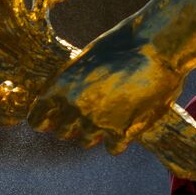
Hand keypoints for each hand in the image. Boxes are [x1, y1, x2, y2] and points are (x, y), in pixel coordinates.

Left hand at [27, 26, 182, 152]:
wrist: (158, 48)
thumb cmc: (126, 45)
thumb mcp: (89, 59)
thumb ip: (75, 83)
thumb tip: (70, 99)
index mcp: (60, 86)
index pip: (37, 120)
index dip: (48, 118)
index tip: (59, 115)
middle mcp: (74, 107)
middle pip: (63, 132)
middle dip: (75, 124)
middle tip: (93, 110)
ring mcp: (97, 122)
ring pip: (85, 141)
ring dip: (96, 132)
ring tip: (112, 115)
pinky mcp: (122, 133)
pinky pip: (113, 149)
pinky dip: (120, 140)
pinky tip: (129, 124)